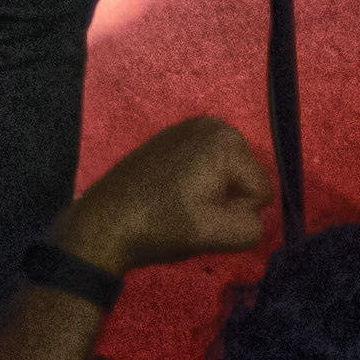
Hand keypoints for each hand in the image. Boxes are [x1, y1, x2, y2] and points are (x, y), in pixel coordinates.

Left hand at [48, 114, 273, 275]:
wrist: (99, 226)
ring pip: (221, 174)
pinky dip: (190, 183)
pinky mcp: (166, 138)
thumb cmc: (160, 226)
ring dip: (207, 194)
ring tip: (176, 206)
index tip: (201, 221)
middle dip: (222, 200)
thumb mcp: (216, 235)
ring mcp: (186, 127)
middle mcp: (211, 124)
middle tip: (189, 214)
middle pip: (242, 178)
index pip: (259, 191)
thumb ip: (253, 228)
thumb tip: (250, 216)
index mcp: (227, 140)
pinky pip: (199, 165)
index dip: (235, 215)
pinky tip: (166, 196)